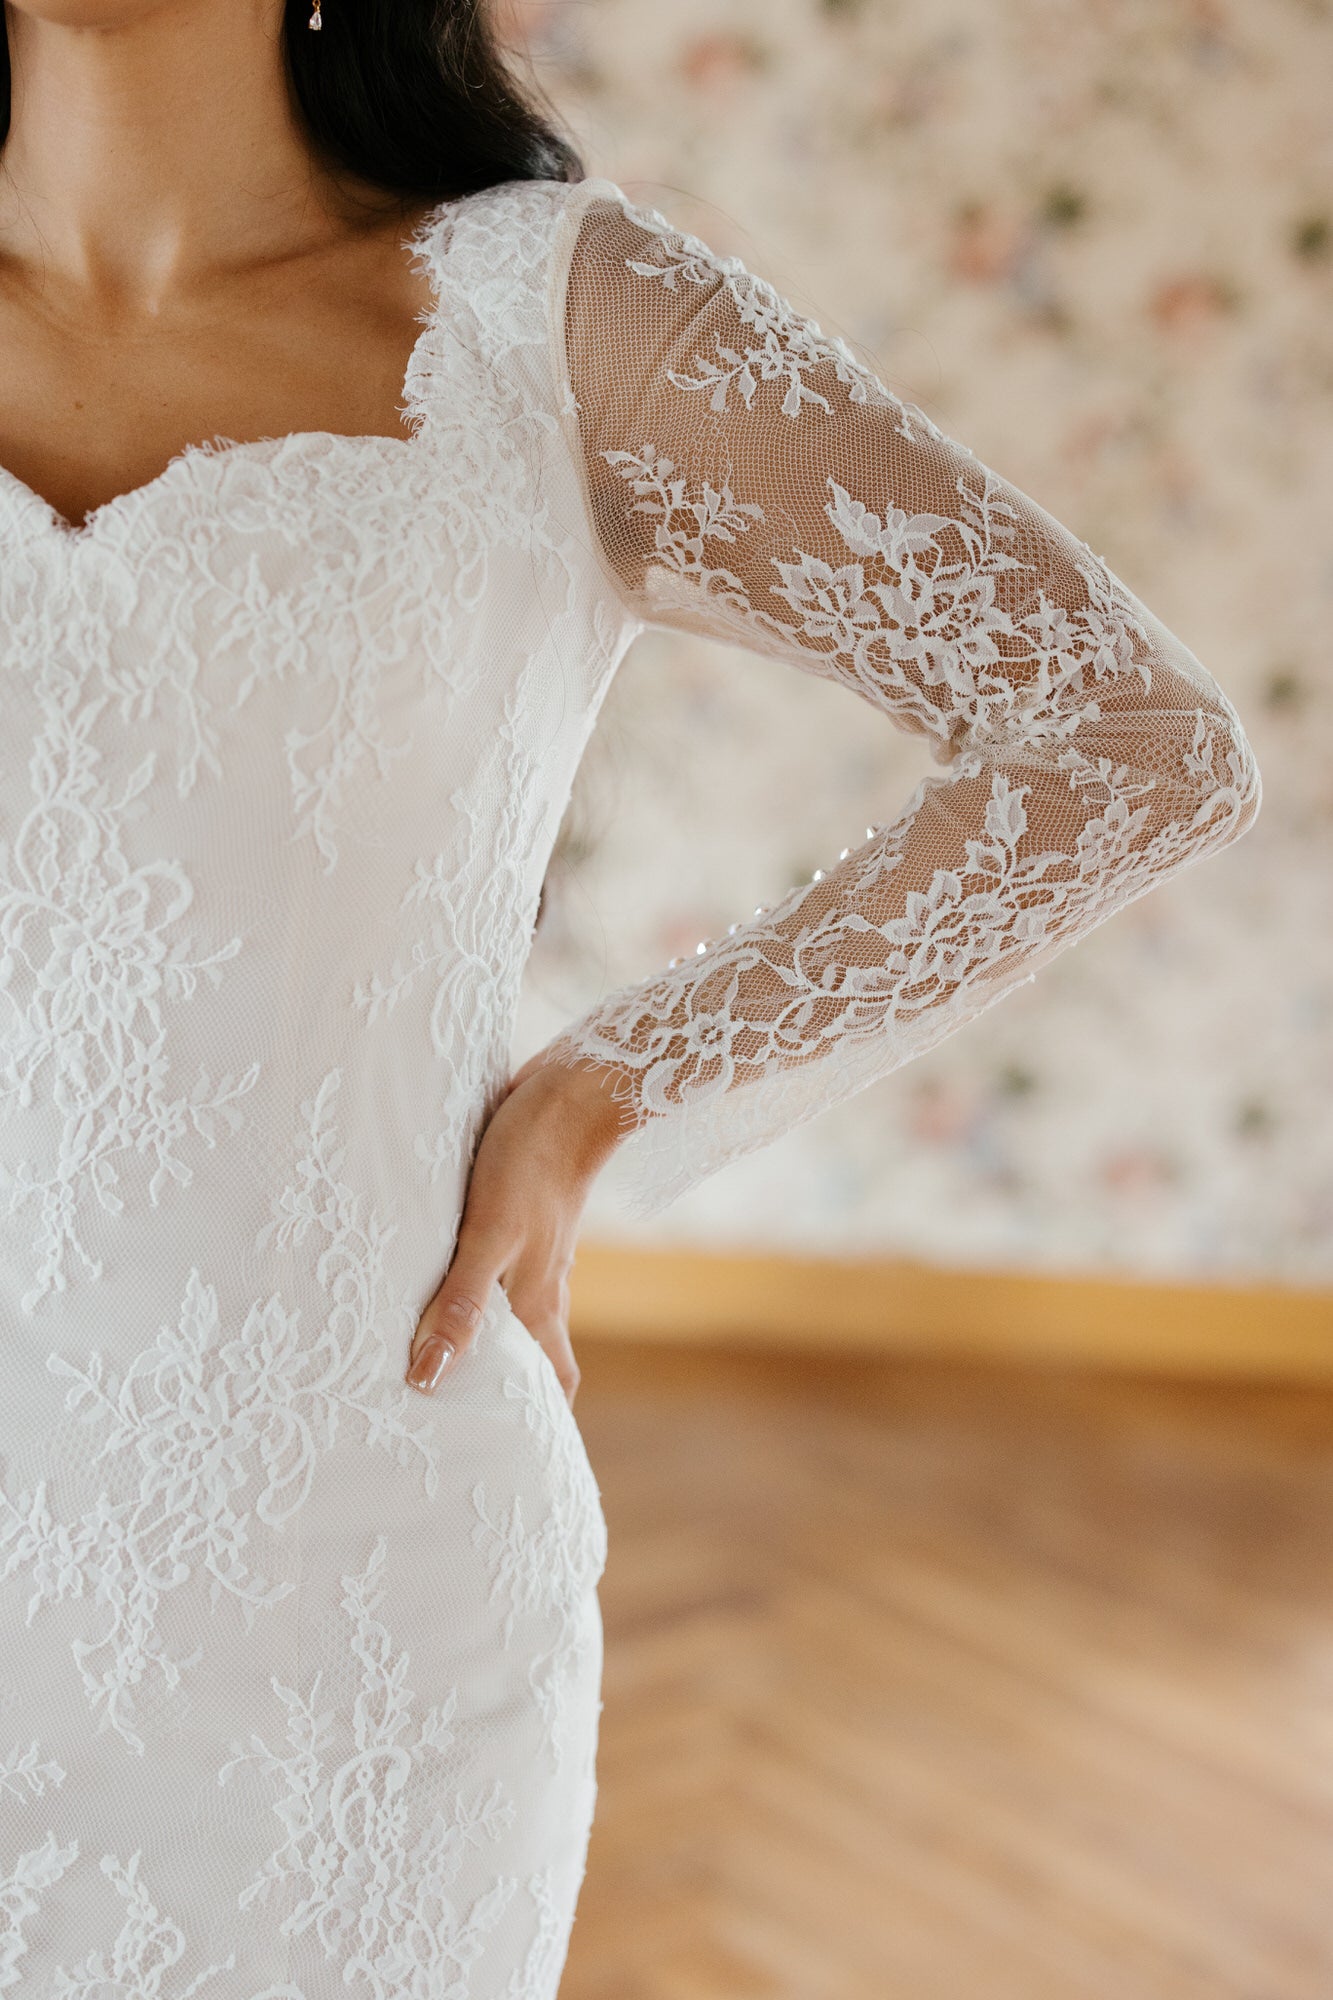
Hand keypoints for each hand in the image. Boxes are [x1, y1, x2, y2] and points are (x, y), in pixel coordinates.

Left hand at [404, 1056, 632, 1403]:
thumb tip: (428, 1378)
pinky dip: (468, 1286)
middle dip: (503, 1387)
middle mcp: (538, 1285)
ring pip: (508, 1309)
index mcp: (540, 1304)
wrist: (568, 1092)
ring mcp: (528, 1250)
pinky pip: (491, 1267)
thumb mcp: (490, 1239)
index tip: (512, 1459)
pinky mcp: (512, 1215)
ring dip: (480, 1335)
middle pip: (530, 1353)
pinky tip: (435, 1274)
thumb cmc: (529, 1165)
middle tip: (455, 1418)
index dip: (539, 1422)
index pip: (552, 1383)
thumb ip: (460, 1306)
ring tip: (430, 1355)